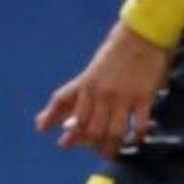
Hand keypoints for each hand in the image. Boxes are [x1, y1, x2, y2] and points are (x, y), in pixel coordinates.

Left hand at [36, 20, 173, 158]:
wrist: (142, 34)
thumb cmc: (114, 52)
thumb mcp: (89, 73)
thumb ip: (71, 97)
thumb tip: (41, 124)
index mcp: (86, 85)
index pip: (72, 116)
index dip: (69, 131)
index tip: (66, 144)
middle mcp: (101, 93)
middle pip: (91, 130)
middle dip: (93, 145)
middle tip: (98, 150)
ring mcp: (123, 96)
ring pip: (113, 132)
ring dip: (113, 146)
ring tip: (115, 149)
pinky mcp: (143, 96)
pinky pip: (139, 124)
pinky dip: (137, 136)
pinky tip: (136, 139)